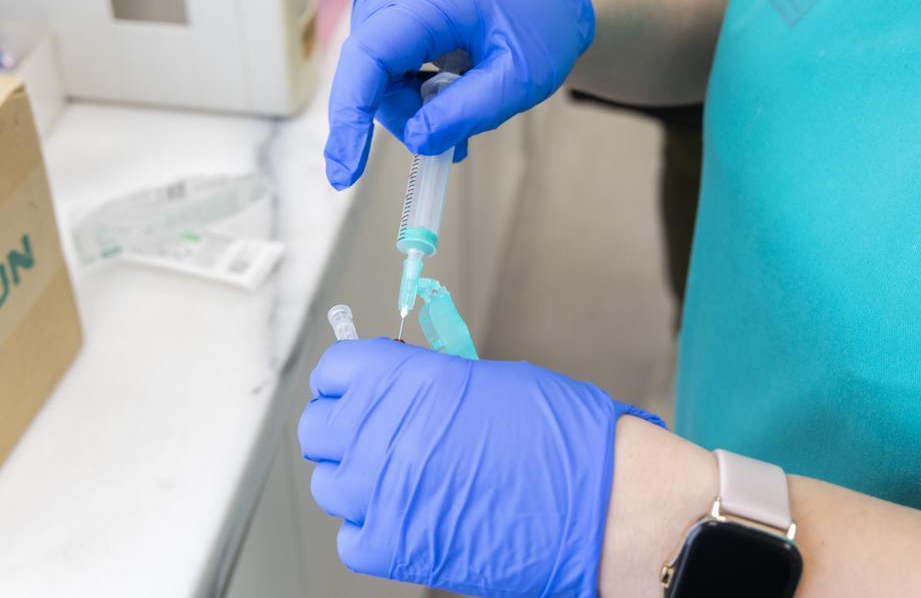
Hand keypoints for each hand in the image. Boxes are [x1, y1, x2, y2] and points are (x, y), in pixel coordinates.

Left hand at [296, 338, 661, 595]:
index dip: (343, 381)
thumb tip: (397, 390)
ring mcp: (383, 493)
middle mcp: (385, 433)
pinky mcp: (393, 547)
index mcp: (410, 380)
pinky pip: (352, 537)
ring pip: (330, 486)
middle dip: (343, 429)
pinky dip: (372, 529)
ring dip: (357, 481)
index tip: (352, 390)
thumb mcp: (490, 383)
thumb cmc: (563, 438)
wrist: (602, 503)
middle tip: (377, 436)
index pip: (334, 372)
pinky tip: (411, 516)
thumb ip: (428, 383)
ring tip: (401, 480)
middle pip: (318, 429)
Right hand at [323, 0, 594, 188]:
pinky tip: (444, 93)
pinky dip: (409, 93)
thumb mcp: (518, 78)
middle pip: (369, 74)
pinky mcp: (386, 7)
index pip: (369, 56)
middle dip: (405, 114)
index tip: (345, 172)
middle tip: (455, 132)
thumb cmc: (540, 27)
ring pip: (373, 77)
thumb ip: (467, 112)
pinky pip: (381, 67)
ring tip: (461, 104)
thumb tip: (416, 141)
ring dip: (411, 106)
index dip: (350, 116)